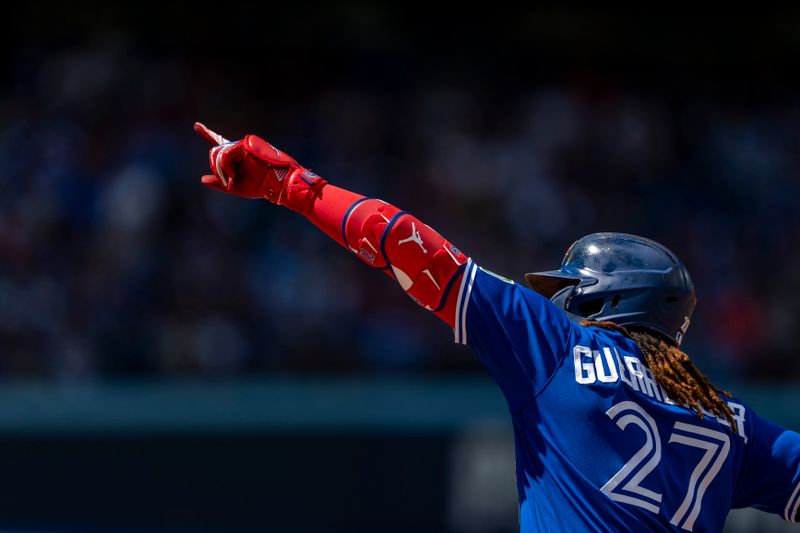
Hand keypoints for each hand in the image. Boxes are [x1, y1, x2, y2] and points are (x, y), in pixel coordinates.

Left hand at [194, 122, 313, 203]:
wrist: (277, 183)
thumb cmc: (260, 186)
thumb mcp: (235, 187)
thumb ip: (219, 183)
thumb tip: (202, 179)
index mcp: (237, 156)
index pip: (219, 143)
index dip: (208, 134)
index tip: (196, 125)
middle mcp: (238, 148)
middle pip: (214, 153)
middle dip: (216, 168)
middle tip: (228, 181)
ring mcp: (241, 145)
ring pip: (217, 154)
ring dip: (221, 169)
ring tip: (232, 178)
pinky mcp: (243, 145)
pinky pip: (224, 154)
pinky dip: (225, 167)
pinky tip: (233, 174)